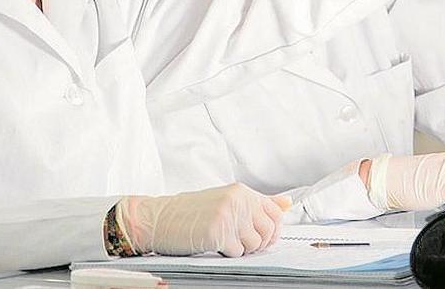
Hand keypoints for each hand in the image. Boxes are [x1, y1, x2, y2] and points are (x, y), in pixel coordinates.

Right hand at [119, 183, 290, 256]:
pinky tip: (213, 243)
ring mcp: (228, 215)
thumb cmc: (190, 212)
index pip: (276, 213)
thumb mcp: (226, 201)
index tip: (259, 235)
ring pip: (254, 244)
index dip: (271, 230)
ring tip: (223, 240)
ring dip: (241, 249)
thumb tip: (287, 203)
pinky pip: (237, 252)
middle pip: (268, 231)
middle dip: (257, 243)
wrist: (158, 218)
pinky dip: (227, 253)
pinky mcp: (217, 232)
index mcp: (241, 191)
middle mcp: (237, 200)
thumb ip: (257, 203)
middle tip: (238, 242)